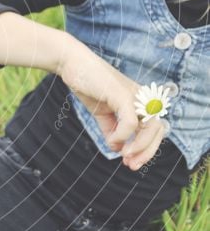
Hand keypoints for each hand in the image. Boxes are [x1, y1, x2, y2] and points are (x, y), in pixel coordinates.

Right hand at [58, 42, 168, 170]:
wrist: (73, 65)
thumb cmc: (88, 85)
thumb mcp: (102, 113)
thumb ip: (112, 130)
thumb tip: (118, 149)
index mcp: (138, 102)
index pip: (153, 129)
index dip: (146, 148)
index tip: (131, 163)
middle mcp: (141, 98)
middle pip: (158, 130)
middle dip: (147, 152)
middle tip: (131, 165)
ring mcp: (134, 96)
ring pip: (150, 127)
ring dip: (140, 146)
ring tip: (125, 157)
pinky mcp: (122, 94)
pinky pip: (130, 123)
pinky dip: (122, 136)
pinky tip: (112, 140)